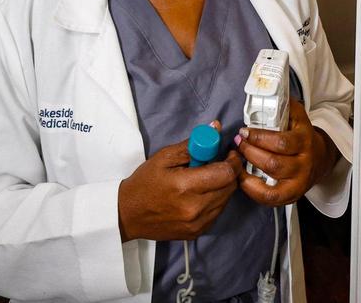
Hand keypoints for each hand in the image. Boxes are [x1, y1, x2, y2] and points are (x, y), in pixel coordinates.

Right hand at [117, 121, 242, 241]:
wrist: (128, 214)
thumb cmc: (144, 184)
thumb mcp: (164, 157)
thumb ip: (193, 144)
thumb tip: (215, 128)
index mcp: (185, 186)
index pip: (226, 173)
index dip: (232, 161)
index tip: (229, 153)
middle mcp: (194, 208)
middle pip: (230, 186)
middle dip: (229, 171)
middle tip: (218, 163)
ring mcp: (197, 223)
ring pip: (226, 199)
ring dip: (222, 186)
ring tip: (205, 179)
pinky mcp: (197, 231)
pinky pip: (218, 211)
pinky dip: (215, 200)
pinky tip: (201, 194)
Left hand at [235, 100, 338, 206]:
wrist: (319, 159)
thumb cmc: (301, 135)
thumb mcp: (297, 117)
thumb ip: (284, 105)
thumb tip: (268, 90)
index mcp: (305, 141)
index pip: (281, 142)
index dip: (258, 138)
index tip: (244, 131)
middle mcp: (303, 164)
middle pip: (273, 163)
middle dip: (250, 152)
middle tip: (238, 143)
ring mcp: (298, 182)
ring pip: (270, 180)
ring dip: (247, 170)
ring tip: (237, 159)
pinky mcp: (291, 196)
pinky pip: (270, 198)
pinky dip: (253, 190)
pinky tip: (243, 178)